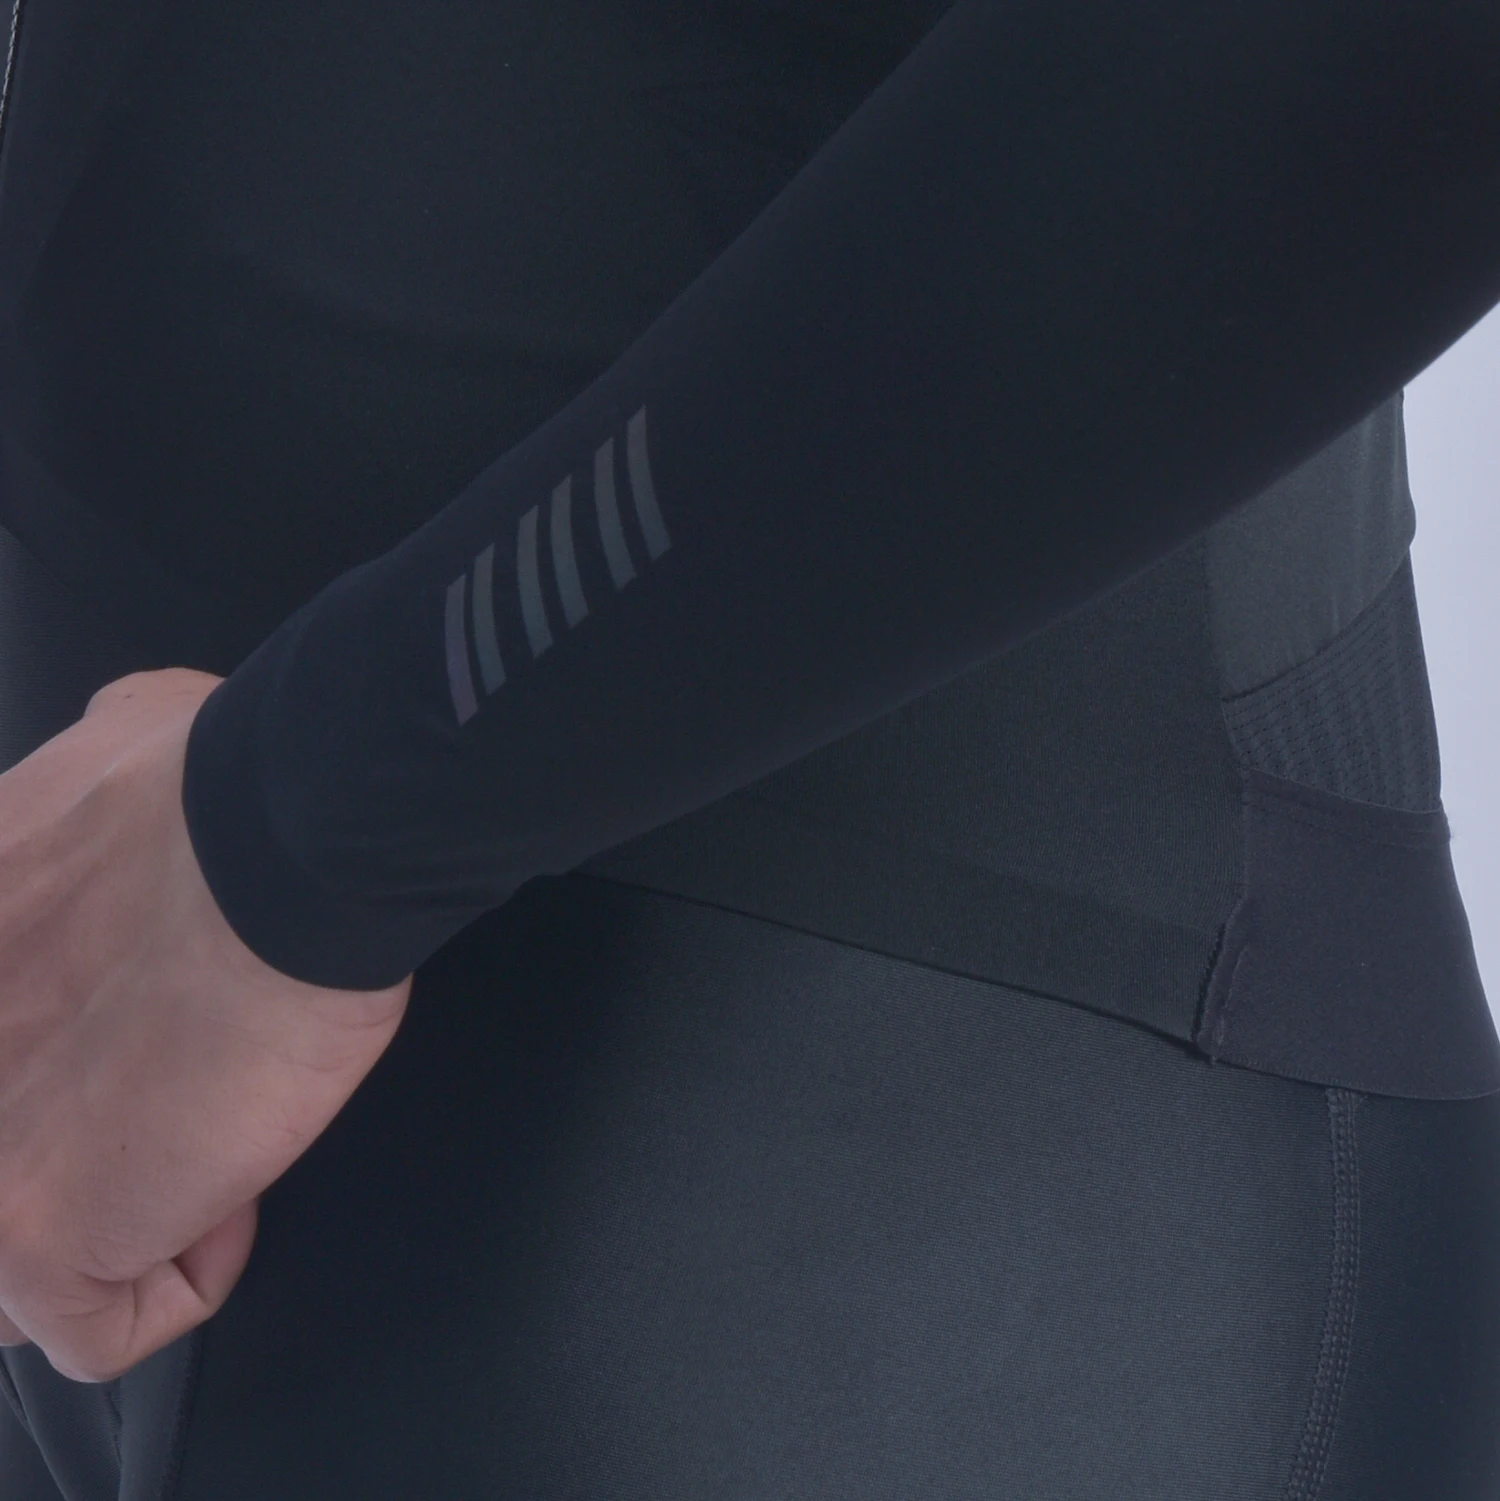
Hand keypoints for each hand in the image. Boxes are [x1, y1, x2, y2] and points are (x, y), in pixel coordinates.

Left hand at [0, 668, 412, 1383]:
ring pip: (17, 1285)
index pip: (3, 1077)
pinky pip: (111, 1327)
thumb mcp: (111, 731)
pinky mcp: (36, 1243)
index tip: (130, 1049)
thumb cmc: (215, 784)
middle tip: (163, 1106)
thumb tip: (116, 760)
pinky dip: (192, 1271)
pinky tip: (236, 1196)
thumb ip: (78, 780)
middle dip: (70, 1156)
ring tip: (202, 1155)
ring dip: (118, 1231)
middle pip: (3, 1172)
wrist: (278, 847)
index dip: (59, 1072)